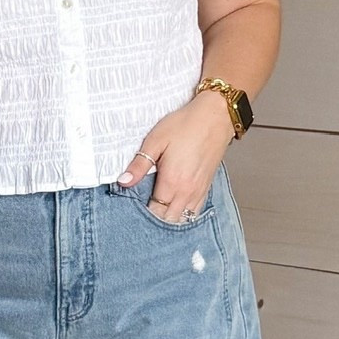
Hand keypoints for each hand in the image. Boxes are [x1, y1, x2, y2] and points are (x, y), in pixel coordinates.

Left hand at [117, 95, 231, 221]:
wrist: (216, 117)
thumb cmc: (185, 125)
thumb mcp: (156, 140)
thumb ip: (139, 164)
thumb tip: (123, 181)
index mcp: (172, 182)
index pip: (154, 211)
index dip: (142, 214)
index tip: (132, 211)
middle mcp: (187, 191)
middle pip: (169, 220)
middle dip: (155, 221)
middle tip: (141, 216)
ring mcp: (199, 191)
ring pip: (183, 220)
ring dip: (170, 220)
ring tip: (157, 215)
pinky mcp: (206, 187)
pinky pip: (195, 212)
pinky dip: (184, 216)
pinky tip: (175, 212)